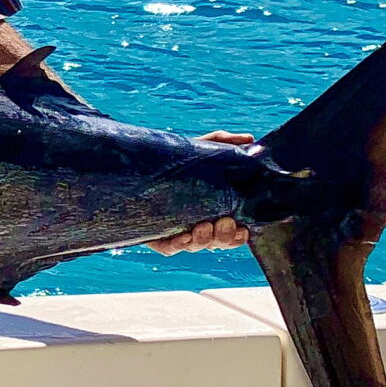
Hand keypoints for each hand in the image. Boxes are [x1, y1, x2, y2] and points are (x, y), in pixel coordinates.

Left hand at [149, 133, 255, 253]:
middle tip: (224, 222)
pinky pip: (169, 248)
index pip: (232, 233)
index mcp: (213, 212)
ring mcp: (177, 232)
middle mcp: (197, 226)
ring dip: (203, 240)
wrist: (137, 165)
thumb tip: (248, 138)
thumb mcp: (199, 149)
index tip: (242, 228)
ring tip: (203, 226)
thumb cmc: (175, 161)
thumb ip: (222, 142)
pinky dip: (178, 245)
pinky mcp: (156, 235)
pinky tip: (184, 236)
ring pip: (196, 246)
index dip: (239, 236)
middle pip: (217, 243)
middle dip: (224, 237)